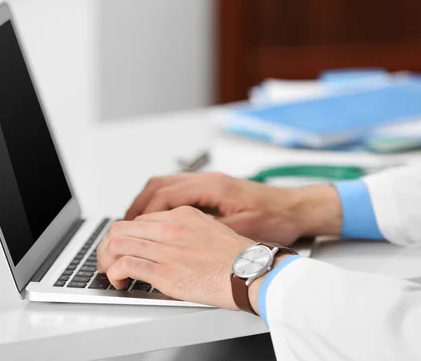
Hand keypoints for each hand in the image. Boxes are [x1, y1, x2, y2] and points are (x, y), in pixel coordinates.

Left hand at [97, 206, 254, 309]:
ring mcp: (167, 248)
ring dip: (107, 259)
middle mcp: (171, 228)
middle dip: (109, 245)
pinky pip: (126, 265)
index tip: (125, 247)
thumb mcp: (212, 228)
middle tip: (109, 260)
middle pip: (123, 228)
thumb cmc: (239, 256)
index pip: (141, 219)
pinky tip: (119, 281)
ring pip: (118, 243)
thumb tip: (170, 240)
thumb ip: (187, 229)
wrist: (252, 271)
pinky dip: (115, 273)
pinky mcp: (166, 271)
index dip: (127, 235)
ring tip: (111, 272)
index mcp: (182, 215)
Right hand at [125, 173, 341, 245]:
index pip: (165, 194)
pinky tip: (158, 220)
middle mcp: (207, 180)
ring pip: (165, 185)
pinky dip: (161, 203)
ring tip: (135, 224)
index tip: (131, 230)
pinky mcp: (212, 190)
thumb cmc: (276, 218)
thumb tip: (180, 241)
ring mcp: (209, 183)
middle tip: (124, 227)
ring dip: (147, 203)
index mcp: (212, 187)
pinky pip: (176, 191)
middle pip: (159, 185)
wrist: (296, 208)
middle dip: (138, 206)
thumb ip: (210, 231)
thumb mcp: (243, 230)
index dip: (144, 213)